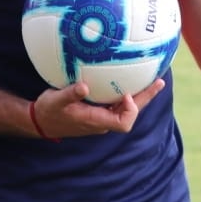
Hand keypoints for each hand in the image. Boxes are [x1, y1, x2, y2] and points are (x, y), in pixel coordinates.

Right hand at [29, 78, 165, 138]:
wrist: (42, 121)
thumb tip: (84, 86)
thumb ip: (69, 94)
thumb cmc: (49, 111)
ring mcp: (102, 116)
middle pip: (131, 114)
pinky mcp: (98, 110)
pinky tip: (130, 78)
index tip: (127, 93)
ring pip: (126, 108)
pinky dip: (127, 92)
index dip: (130, 110)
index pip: (123, 123)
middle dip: (146, 98)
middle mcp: (103, 121)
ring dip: (140, 95)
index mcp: (95, 121)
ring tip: (154, 78)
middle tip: (159, 81)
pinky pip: (118, 102)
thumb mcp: (55, 101)